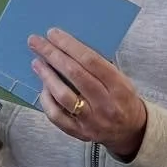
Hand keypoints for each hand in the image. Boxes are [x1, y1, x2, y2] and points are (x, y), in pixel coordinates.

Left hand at [29, 29, 148, 159]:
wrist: (131, 131)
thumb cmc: (121, 97)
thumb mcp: (121, 79)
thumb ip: (99, 65)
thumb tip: (66, 44)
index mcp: (119, 87)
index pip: (91, 61)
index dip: (70, 45)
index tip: (53, 34)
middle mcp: (106, 104)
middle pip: (75, 74)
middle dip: (52, 54)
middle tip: (35, 41)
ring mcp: (92, 121)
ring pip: (63, 96)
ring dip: (46, 76)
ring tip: (36, 62)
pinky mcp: (79, 132)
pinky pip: (56, 116)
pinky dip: (47, 99)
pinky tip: (43, 87)